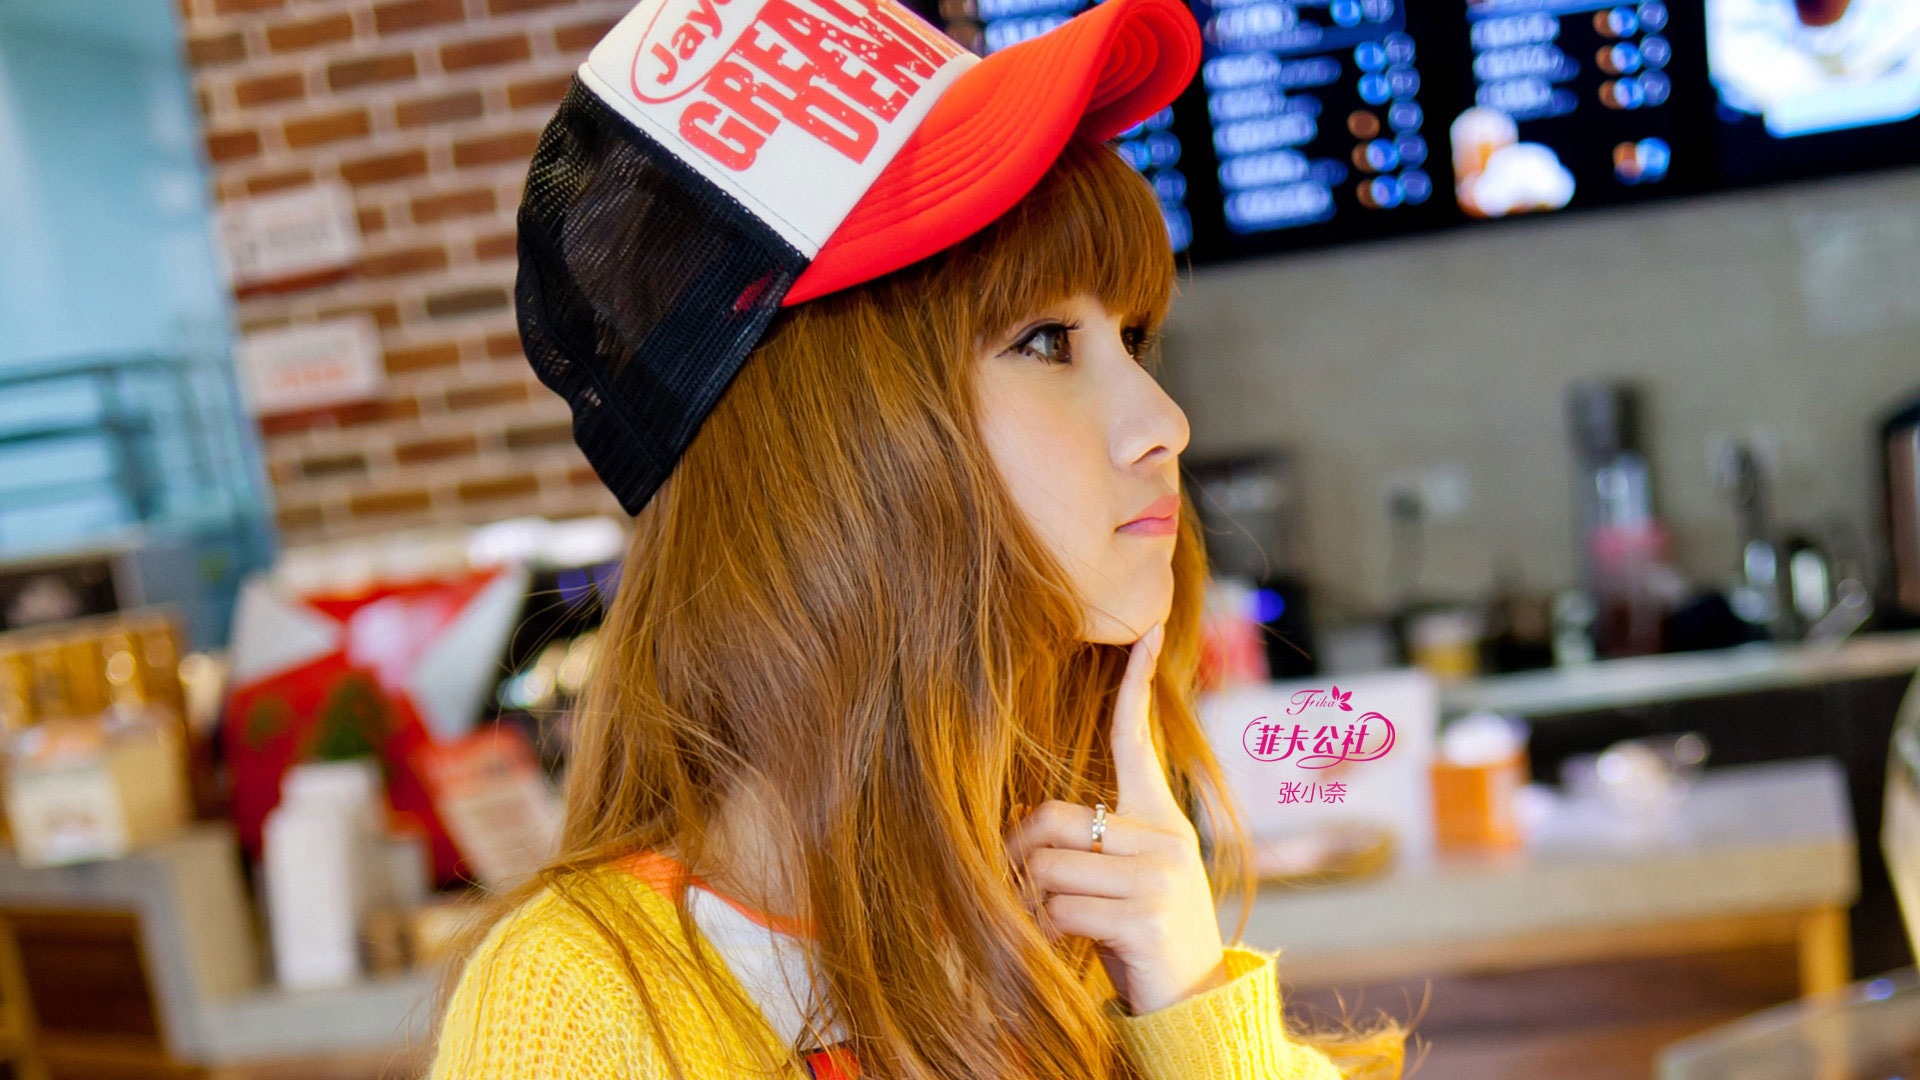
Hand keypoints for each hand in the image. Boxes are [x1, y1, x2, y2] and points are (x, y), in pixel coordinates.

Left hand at [1004, 621, 1229, 1015]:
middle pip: (1052, 817)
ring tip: (1055, 923)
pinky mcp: (1144, 917)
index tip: (1147, 630)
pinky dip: (1047, 932)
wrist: (1196, 1003)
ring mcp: (1158, 878)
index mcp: (1162, 819)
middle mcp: (1165, 838)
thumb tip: (1023, 820)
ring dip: (1032, 902)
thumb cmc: (1145, 935)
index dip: (1137, 684)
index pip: (1141, 739)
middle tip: (1023, 885)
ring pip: (1048, 868)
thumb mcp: (1128, 877)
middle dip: (1020, 853)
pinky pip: (1060, 909)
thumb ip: (1094, 841)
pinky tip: (1071, 946)